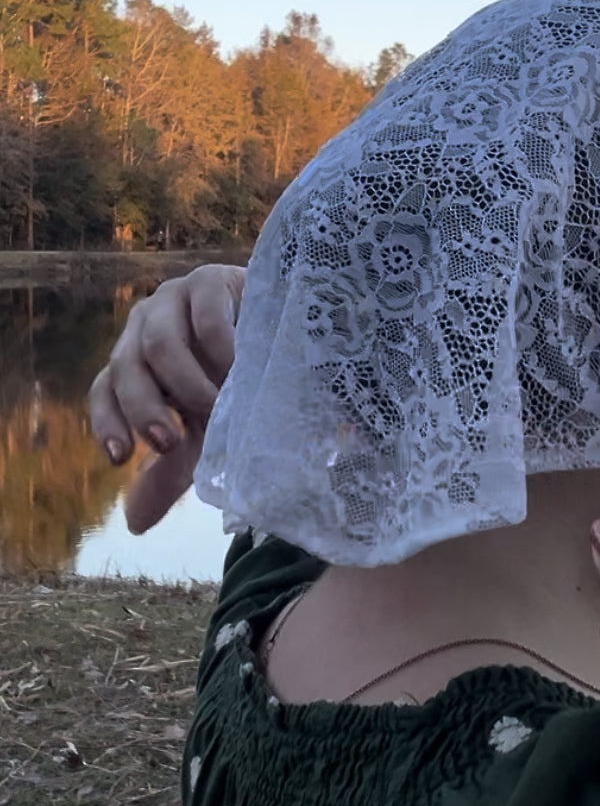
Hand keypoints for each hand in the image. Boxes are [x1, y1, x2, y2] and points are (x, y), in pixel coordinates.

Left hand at [88, 264, 245, 531]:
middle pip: (125, 368)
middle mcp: (145, 328)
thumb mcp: (204, 434)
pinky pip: (204, 316)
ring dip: (185, 384)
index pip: (103, 391)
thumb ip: (170, 471)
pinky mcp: (210, 281)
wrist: (289, 338)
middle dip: (144, 411)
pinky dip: (220, 349)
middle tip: (172, 441)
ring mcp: (175, 299)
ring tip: (217, 406)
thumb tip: (134, 523)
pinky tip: (240, 371)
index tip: (121, 457)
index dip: (108, 423)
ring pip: (158, 343)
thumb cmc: (239, 387)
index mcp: (136, 364)